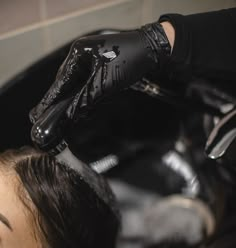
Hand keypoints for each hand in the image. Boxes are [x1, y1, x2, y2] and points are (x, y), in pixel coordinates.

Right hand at [29, 22, 170, 123]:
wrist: (155, 51)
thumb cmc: (130, 60)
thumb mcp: (105, 82)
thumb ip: (85, 99)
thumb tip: (70, 115)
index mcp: (78, 53)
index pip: (61, 81)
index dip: (51, 99)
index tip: (39, 113)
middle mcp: (82, 56)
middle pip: (67, 83)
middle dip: (63, 102)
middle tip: (52, 118)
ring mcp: (92, 61)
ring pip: (78, 85)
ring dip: (75, 100)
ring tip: (66, 117)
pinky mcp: (102, 68)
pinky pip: (89, 84)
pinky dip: (86, 96)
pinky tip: (84, 108)